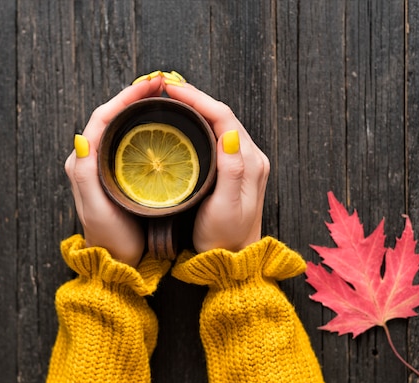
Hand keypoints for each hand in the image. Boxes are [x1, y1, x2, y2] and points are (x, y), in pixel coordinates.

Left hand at [65, 77, 163, 266]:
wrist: (117, 263)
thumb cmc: (109, 238)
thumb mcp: (96, 208)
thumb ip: (85, 174)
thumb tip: (83, 136)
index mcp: (82, 162)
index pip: (102, 118)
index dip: (125, 98)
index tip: (150, 86)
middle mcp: (89, 160)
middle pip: (111, 116)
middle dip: (133, 96)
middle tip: (160, 84)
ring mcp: (103, 166)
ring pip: (119, 126)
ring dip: (138, 107)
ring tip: (161, 96)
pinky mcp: (116, 174)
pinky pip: (127, 140)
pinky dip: (142, 125)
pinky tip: (159, 122)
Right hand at [165, 82, 269, 252]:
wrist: (233, 260)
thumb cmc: (225, 238)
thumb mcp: (226, 207)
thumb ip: (231, 170)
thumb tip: (231, 133)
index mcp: (250, 162)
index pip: (224, 118)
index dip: (198, 98)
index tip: (172, 88)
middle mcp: (251, 158)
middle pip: (223, 115)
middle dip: (196, 97)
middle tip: (167, 87)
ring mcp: (245, 163)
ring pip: (221, 123)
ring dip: (199, 107)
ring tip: (173, 98)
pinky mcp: (236, 170)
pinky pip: (219, 136)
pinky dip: (201, 122)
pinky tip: (185, 121)